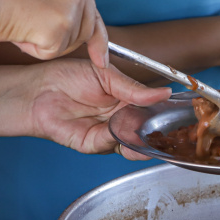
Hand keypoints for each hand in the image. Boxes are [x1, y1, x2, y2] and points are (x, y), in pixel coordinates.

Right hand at [0, 0, 108, 66]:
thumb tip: (63, 25)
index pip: (90, 5)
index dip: (95, 35)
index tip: (101, 57)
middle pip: (85, 28)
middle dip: (65, 41)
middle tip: (35, 34)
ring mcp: (72, 4)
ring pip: (68, 43)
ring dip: (43, 42)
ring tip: (18, 21)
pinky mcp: (62, 27)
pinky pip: (51, 53)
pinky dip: (33, 49)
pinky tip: (17, 30)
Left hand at [27, 59, 169, 156]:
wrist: (38, 90)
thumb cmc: (67, 76)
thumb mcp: (107, 75)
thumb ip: (135, 88)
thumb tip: (164, 93)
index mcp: (127, 100)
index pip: (153, 110)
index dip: (166, 114)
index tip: (181, 113)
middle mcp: (120, 119)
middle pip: (147, 130)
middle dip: (159, 130)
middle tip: (172, 125)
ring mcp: (108, 134)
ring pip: (133, 142)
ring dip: (141, 137)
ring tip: (147, 126)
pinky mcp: (94, 144)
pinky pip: (113, 144)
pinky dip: (118, 136)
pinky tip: (119, 124)